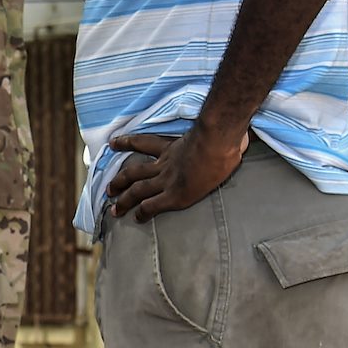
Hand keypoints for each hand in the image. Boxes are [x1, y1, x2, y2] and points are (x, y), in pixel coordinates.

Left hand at [107, 126, 249, 221]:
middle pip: (134, 172)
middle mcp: (164, 164)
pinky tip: (137, 218)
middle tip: (108, 189)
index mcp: (172, 147)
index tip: (113, 143)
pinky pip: (153, 205)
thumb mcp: (210, 129)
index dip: (127, 142)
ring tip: (114, 209)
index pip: (144, 142)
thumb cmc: (221, 133)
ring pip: (137, 190)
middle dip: (119, 181)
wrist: (216, 142)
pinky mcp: (175, 195)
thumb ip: (214, 132)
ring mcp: (167, 179)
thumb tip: (239, 133)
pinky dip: (142, 212)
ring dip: (124, 199)